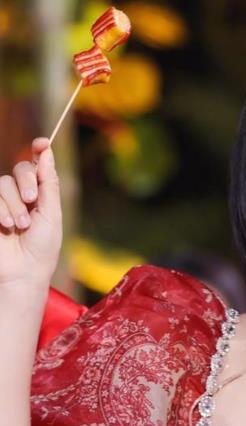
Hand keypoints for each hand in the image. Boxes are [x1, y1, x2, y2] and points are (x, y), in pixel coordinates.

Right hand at [0, 137, 61, 293]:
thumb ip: (48, 184)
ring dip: (13, 204)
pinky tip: (5, 226)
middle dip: (27, 182)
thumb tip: (47, 153)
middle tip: (31, 200)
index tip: (42, 143)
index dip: (39, 150)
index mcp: (40, 194)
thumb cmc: (42, 248)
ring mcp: (0, 203)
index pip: (37, 165)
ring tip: (20, 226)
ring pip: (3, 184)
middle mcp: (20, 195)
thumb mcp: (51, 214)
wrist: (23, 273)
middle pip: (20, 169)